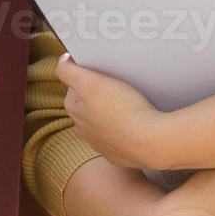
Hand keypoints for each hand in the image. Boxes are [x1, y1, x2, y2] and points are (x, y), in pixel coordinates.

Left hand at [57, 53, 169, 169]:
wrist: (151, 142)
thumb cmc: (124, 111)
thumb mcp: (89, 82)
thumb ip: (68, 70)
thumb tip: (63, 62)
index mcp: (75, 110)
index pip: (74, 86)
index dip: (88, 76)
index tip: (101, 73)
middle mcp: (84, 129)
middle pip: (89, 103)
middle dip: (100, 94)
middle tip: (118, 86)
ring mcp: (101, 143)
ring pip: (104, 120)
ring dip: (112, 112)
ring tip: (129, 103)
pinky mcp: (119, 153)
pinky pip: (119, 135)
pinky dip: (124, 128)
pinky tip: (135, 121)